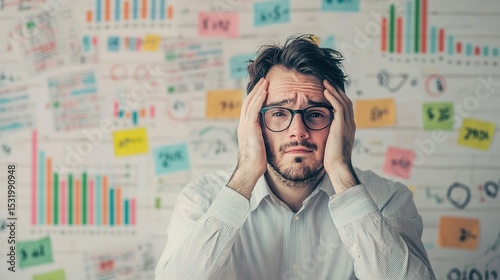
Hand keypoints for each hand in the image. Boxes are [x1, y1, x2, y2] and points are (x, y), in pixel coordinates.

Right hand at [227, 78, 268, 198]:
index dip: (255, 98)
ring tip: (266, 82)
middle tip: (264, 81)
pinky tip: (265, 91)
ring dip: (258, 91)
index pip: (249, 109)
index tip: (263, 90)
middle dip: (256, 90)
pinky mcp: (249, 127)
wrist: (250, 170)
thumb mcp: (260, 146)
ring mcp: (245, 125)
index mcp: (245, 128)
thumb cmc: (256, 162)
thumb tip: (269, 136)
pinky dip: (259, 98)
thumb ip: (262, 138)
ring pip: (250, 102)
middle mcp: (243, 125)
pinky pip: (254, 109)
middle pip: (248, 102)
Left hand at [322, 80, 358, 191]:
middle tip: (327, 82)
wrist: (338, 167)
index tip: (329, 91)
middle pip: (346, 102)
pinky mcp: (342, 126)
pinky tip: (325, 92)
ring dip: (334, 91)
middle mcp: (350, 124)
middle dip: (337, 91)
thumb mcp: (330, 144)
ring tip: (325, 83)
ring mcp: (348, 124)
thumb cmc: (332, 160)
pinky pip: (338, 107)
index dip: (338, 98)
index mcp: (348, 128)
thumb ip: (328, 135)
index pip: (345, 108)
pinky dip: (332, 97)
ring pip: (343, 101)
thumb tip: (320, 132)